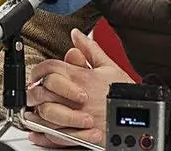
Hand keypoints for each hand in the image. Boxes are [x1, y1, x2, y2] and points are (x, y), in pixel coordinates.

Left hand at [26, 28, 134, 146]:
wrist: (137, 120)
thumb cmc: (125, 95)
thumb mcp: (109, 67)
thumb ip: (90, 50)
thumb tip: (77, 35)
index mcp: (80, 78)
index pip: (49, 68)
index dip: (40, 70)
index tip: (39, 74)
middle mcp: (74, 97)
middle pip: (40, 91)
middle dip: (34, 92)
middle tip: (35, 92)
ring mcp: (73, 117)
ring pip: (42, 114)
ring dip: (35, 113)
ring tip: (35, 111)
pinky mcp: (76, 135)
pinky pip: (51, 135)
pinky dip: (41, 135)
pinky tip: (38, 131)